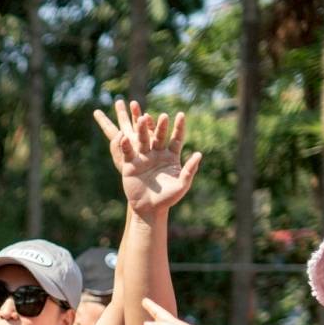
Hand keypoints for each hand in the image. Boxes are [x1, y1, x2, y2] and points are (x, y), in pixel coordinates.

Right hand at [98, 101, 201, 215]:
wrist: (149, 209)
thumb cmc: (168, 199)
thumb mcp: (182, 185)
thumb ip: (190, 170)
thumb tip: (198, 154)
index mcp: (171, 156)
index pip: (176, 138)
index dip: (179, 127)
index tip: (181, 115)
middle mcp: (157, 153)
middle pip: (159, 136)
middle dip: (161, 126)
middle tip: (163, 116)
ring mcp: (144, 158)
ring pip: (143, 140)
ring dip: (142, 130)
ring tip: (142, 118)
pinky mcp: (131, 164)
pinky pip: (128, 152)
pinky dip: (125, 145)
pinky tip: (124, 137)